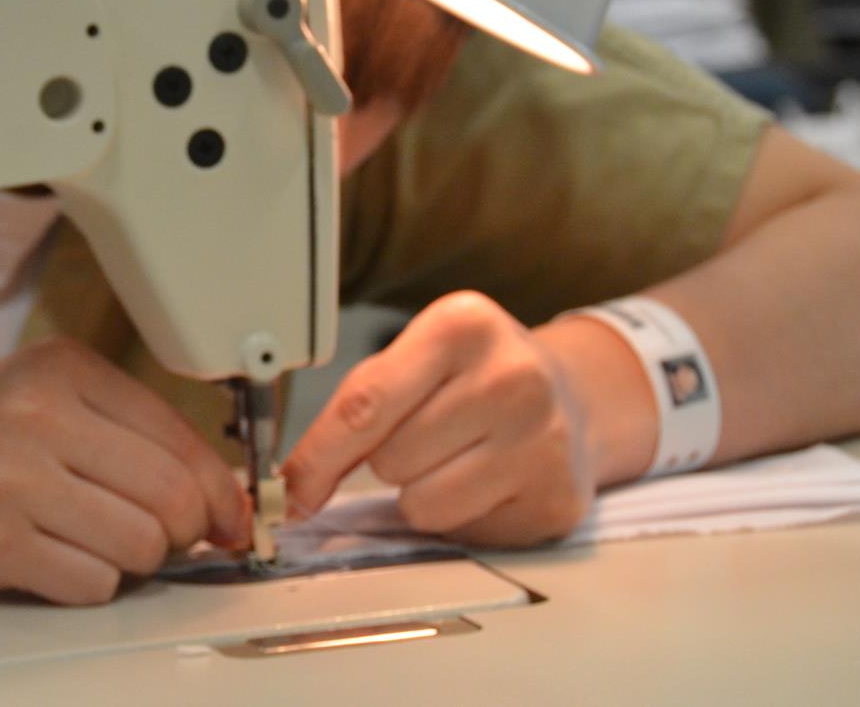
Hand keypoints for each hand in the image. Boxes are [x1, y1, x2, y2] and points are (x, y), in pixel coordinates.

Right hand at [0, 338, 247, 603]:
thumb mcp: (43, 400)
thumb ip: (126, 430)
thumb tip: (221, 494)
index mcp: (60, 365)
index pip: (178, 434)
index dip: (219, 488)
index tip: (230, 516)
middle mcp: (38, 413)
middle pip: (171, 494)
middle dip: (187, 531)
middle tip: (173, 539)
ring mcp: (14, 479)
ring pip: (141, 544)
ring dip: (138, 560)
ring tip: (103, 544)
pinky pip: (95, 583)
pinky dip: (92, 584)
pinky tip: (61, 560)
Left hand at [284, 292, 595, 546]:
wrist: (569, 394)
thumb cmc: (473, 376)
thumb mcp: (415, 359)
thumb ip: (353, 410)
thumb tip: (293, 486)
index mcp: (462, 326)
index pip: (365, 404)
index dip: (318, 456)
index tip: (290, 490)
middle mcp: (512, 376)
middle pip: (390, 460)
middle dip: (390, 459)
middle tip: (429, 433)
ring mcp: (542, 439)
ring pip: (423, 506)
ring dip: (423, 494)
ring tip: (460, 457)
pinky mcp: (556, 496)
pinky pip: (464, 533)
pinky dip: (463, 516)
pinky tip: (491, 480)